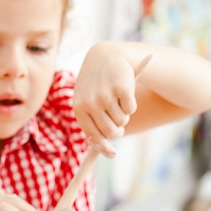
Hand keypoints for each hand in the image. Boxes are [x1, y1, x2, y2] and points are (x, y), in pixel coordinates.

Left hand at [73, 42, 138, 157]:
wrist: (106, 56)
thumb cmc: (95, 84)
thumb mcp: (87, 101)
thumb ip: (93, 123)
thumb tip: (107, 153)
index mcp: (79, 107)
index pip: (93, 135)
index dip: (104, 146)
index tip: (112, 154)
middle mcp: (91, 102)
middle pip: (111, 132)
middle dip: (118, 131)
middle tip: (119, 123)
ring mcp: (106, 95)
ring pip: (122, 121)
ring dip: (123, 115)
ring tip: (117, 100)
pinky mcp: (122, 88)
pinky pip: (132, 109)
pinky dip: (131, 105)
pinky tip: (124, 92)